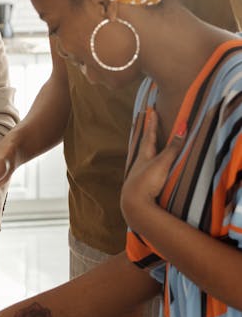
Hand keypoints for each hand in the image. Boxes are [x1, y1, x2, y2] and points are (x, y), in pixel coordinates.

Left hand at [120, 108, 185, 230]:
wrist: (135, 205)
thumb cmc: (147, 182)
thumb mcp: (162, 163)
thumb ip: (173, 147)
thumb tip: (182, 126)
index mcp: (144, 156)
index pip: (149, 136)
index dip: (152, 123)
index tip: (151, 111)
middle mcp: (139, 164)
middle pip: (143, 146)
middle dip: (147, 134)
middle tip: (146, 123)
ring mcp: (138, 176)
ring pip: (142, 159)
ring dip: (146, 150)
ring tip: (147, 145)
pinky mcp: (141, 187)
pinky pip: (145, 172)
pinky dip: (148, 166)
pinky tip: (148, 172)